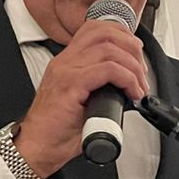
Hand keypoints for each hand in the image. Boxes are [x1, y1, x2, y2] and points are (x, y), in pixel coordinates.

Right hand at [14, 21, 148, 177]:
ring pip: (109, 49)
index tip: (136, 54)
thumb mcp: (81, 101)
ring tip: (139, 85)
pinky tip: (132, 92)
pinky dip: (127, 79)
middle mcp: (65, 61)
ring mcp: (66, 71)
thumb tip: (126, 89)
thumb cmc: (56, 131)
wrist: (37, 148)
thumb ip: (99, 87)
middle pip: (105, 33)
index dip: (121, 35)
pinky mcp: (71, 85)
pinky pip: (107, 70)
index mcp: (67, 62)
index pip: (95, 30)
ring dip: (133, 66)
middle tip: (142, 70)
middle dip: (132, 47)